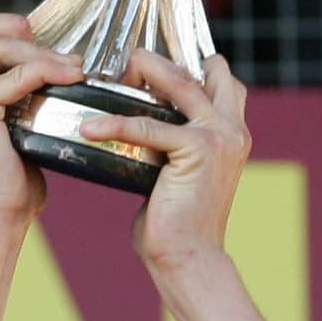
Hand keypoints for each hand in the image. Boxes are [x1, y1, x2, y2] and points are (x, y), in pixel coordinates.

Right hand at [0, 15, 82, 224]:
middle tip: (56, 47)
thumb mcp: (0, 131)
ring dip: (40, 52)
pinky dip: (48, 70)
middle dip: (16, 27)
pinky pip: (17, 74)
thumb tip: (48, 77)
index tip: (35, 37)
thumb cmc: (2, 184)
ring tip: (73, 68)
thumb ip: (8, 100)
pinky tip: (72, 78)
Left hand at [79, 51, 249, 271]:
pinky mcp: (199, 150)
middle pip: (207, 71)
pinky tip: (88, 127)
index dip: (191, 66)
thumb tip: (137, 133)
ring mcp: (219, 138)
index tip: (153, 65)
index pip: (221, 81)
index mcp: (232, 135)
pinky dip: (115, 124)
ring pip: (180, 84)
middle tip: (133, 61)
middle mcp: (232, 130)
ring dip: (146, 71)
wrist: (189, 259)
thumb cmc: (176, 225)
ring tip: (112, 73)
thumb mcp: (179, 176)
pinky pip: (148, 127)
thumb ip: (170, 148)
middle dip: (170, 60)